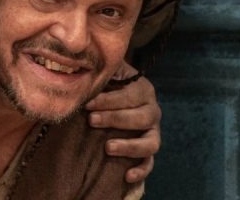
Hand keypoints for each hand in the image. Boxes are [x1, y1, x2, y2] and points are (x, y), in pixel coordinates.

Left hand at [86, 64, 161, 183]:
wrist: (115, 101)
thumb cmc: (108, 86)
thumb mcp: (107, 74)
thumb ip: (102, 70)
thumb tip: (86, 62)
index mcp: (143, 90)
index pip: (130, 96)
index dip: (109, 100)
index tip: (87, 104)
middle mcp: (152, 111)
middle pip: (141, 118)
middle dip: (115, 119)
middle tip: (92, 120)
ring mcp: (153, 132)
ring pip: (151, 143)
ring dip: (130, 146)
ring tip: (107, 148)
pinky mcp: (148, 150)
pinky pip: (150, 163)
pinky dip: (141, 170)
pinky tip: (127, 176)